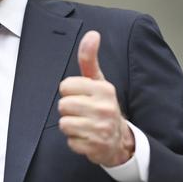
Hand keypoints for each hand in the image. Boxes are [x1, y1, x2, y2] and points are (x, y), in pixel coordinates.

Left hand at [58, 31, 134, 166]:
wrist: (119, 139)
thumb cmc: (103, 105)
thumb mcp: (98, 81)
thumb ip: (89, 58)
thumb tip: (92, 33)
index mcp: (104, 89)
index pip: (66, 86)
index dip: (69, 92)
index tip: (80, 95)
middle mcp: (104, 108)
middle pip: (63, 105)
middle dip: (68, 110)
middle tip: (82, 111)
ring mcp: (101, 129)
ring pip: (64, 124)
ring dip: (70, 126)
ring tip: (83, 124)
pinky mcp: (95, 147)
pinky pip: (70, 142)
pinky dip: (75, 141)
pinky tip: (86, 137)